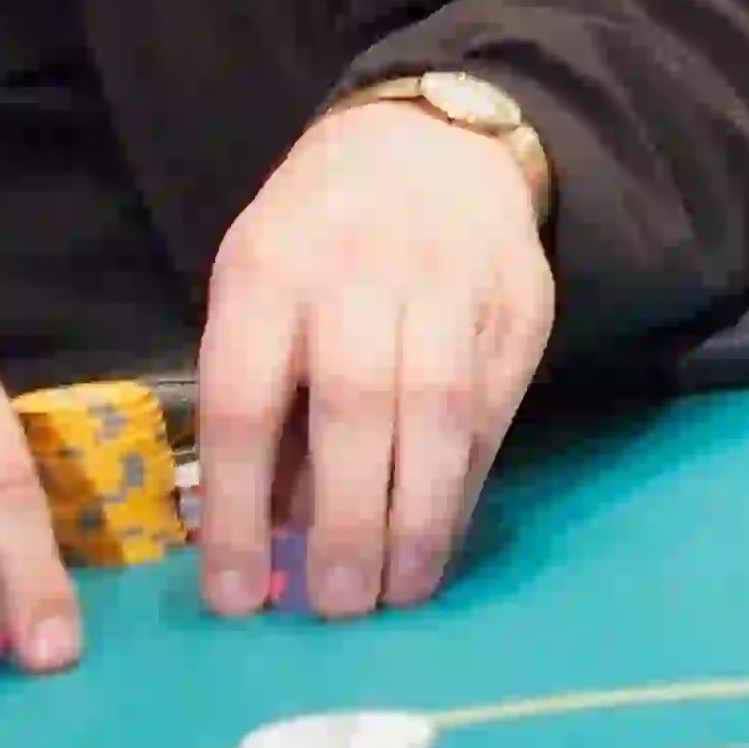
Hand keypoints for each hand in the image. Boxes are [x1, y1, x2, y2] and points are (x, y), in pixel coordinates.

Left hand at [196, 101, 555, 623]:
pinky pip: (491, 409)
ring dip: (419, 518)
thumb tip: (265, 536)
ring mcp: (444, 283)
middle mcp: (355, 270)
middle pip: (355, 406)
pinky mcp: (515, 305)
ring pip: (438, 413)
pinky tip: (441, 534)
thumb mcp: (258, 285)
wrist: (433, 141)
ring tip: (400, 591)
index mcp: (267, 267)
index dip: (237, 507)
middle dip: (346, 520)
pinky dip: (465, 483)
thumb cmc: (317, 234)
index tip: (233, 596)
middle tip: (335, 606)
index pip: (244, 397)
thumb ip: (259, 396)